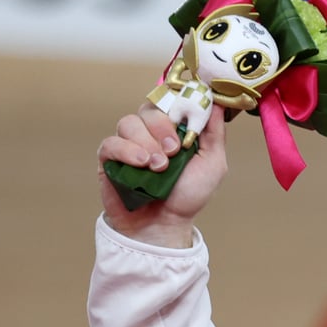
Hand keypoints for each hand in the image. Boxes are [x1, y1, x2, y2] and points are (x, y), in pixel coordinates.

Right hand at [97, 102, 228, 247]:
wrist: (164, 225)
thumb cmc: (187, 195)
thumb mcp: (212, 164)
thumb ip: (214, 134)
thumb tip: (218, 103)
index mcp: (173, 130)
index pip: (169, 101)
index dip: (176, 105)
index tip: (187, 120)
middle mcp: (149, 133)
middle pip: (149, 110)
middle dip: (163, 128)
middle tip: (173, 151)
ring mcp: (127, 143)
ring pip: (129, 123)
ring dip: (146, 143)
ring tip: (159, 166)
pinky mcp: (109, 158)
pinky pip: (111, 143)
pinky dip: (127, 151)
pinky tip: (141, 164)